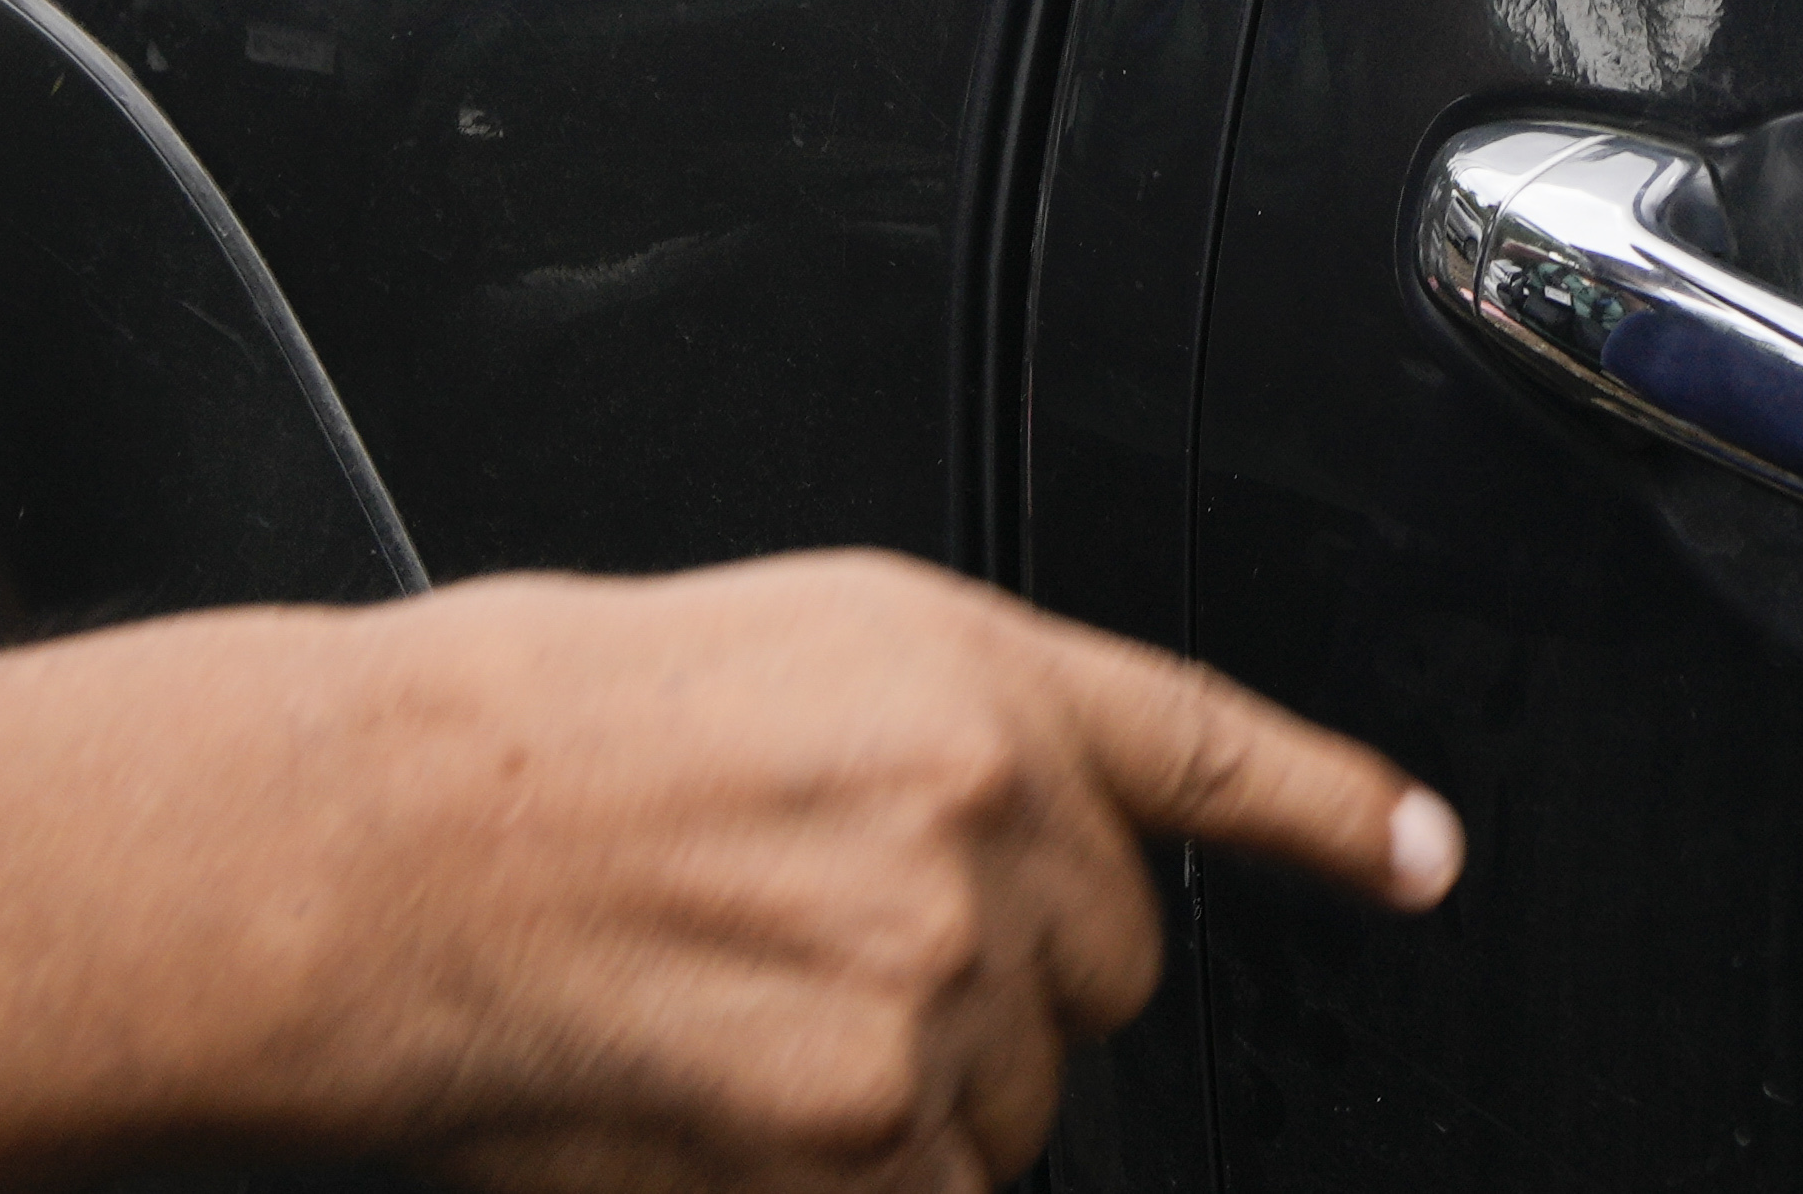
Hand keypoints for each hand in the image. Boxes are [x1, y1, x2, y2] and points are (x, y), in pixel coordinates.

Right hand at [304, 554, 1452, 1193]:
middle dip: (1006, 984)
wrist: (382, 846)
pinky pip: (944, 1190)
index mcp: (957, 668)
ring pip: (1019, 1099)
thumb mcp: (765, 660)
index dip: (1333, 811)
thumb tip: (1003, 851)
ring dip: (918, 1093)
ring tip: (741, 1013)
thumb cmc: (520, 742)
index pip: (1202, 747)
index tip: (1420, 856)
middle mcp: (977, 808)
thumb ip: (920, 743)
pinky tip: (747, 1114)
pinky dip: (873, 1179)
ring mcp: (938, 971)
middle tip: (827, 952)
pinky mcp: (873, 1120)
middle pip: (1108, 964)